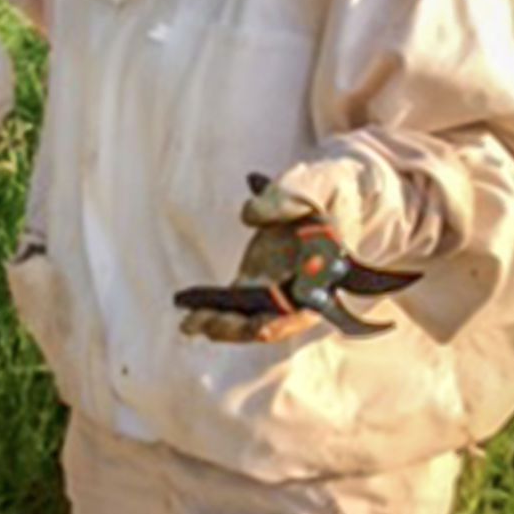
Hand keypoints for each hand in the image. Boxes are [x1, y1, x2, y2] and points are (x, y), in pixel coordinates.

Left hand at [176, 175, 417, 342]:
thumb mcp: (313, 184)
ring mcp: (278, 286)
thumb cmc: (326, 189)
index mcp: (327, 272)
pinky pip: (233, 302)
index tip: (263, 329)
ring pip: (251, 316)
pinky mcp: (256, 279)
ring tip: (188, 325)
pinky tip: (187, 314)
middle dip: (242, 327)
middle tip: (210, 325)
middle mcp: (303, 288)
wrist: (326, 192)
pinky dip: (212, 309)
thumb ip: (285, 199)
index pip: (309, 307)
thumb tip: (250, 216)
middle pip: (274, 320)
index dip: (286, 321)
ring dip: (222, 324)